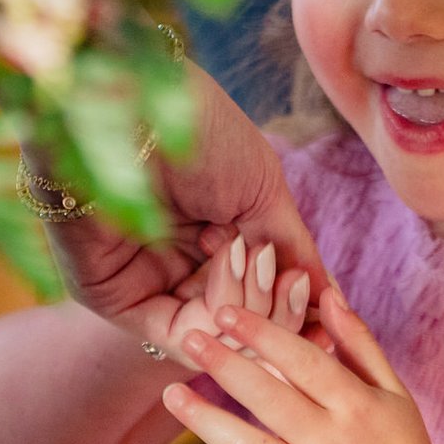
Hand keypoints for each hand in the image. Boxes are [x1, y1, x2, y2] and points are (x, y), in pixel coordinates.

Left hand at [46, 64, 328, 352]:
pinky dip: (214, 327)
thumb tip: (327, 299)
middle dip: (277, 314)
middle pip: (239, 321)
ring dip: (250, 309)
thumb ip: (291, 251)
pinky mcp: (110, 294)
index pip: (258, 293)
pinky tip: (234, 293)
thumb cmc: (202, 133)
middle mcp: (175, 262)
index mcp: (210, 234)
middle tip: (298, 292)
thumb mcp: (263, 194)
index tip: (333, 320)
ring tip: (256, 262)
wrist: (140, 107)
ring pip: (213, 334)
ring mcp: (143, 280)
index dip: (295, 310)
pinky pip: (173, 336)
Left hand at [160, 288, 443, 443]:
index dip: (265, 334)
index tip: (227, 311)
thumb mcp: (393, 392)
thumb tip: (327, 293)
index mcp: (355, 406)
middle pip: (272, 399)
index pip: (305, 362)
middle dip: (227, 365)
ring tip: (172, 394)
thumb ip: (359, 343)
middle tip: (190, 337)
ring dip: (207, 422)